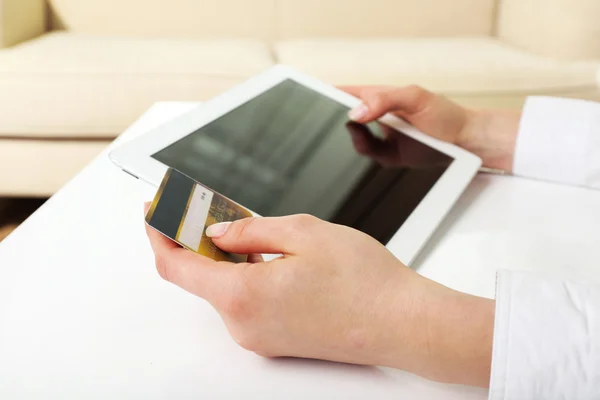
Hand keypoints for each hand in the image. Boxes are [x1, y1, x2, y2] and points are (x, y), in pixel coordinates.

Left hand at [145, 208, 494, 386]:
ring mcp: (259, 338)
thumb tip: (218, 232)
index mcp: (243, 296)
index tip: (157, 212)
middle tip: (208, 209)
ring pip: (224, 290)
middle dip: (197, 241)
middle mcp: (244, 325)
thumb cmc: (364, 280)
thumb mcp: (303, 233)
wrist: (404, 323)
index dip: (160, 234)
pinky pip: (245, 305)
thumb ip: (250, 230)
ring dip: (225, 259)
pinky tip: (266, 257)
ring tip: (244, 228)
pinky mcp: (276, 341)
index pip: (175, 266)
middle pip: (199, 278)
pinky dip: (244, 277)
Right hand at [341, 85, 520, 171]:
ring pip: (353, 142)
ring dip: (354, 144)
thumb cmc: (446, 115)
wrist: (467, 143)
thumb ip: (384, 100)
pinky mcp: (387, 157)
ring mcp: (381, 137)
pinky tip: (379, 156)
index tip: (313, 102)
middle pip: (344, 119)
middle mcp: (376, 116)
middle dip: (335, 125)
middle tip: (336, 132)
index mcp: (379, 96)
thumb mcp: (415, 98)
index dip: (327, 95)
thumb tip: (355, 113)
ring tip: (369, 145)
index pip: (345, 93)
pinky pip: (367, 159)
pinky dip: (366, 159)